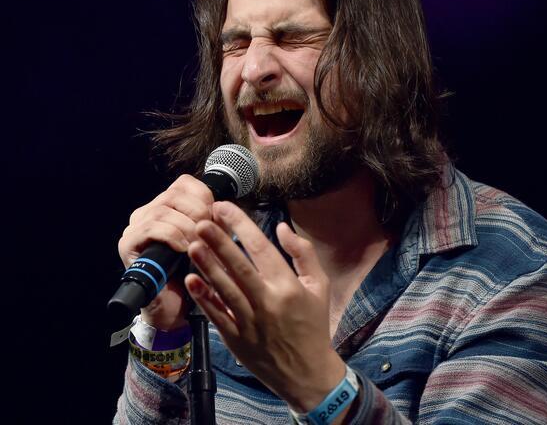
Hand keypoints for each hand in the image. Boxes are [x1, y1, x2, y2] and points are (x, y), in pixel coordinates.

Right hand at [118, 174, 213, 329]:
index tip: (216, 216)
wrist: (173, 307)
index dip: (204, 197)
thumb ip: (215, 221)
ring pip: (163, 210)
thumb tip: (224, 207)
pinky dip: (173, 236)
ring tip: (199, 244)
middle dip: (198, 212)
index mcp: (167, 205)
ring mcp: (135, 226)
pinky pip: (151, 228)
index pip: (185, 183)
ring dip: (187, 226)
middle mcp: (148, 211)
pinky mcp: (127, 243)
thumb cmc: (192, 272)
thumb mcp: (209, 240)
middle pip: (174, 194)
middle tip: (210, 233)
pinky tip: (185, 249)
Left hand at [184, 201, 346, 412]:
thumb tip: (282, 227)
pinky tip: (191, 279)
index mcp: (288, 286)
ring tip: (192, 244)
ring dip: (206, 265)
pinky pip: (216, 315)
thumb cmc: (314, 324)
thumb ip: (303, 253)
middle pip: (238, 266)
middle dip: (218, 241)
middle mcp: (267, 302)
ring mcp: (249, 322)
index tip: (223, 207)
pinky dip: (203, 298)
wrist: (307, 374)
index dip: (241, 225)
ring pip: (223, 289)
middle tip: (201, 221)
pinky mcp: (235, 339)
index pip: (261, 248)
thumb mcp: (319, 285)